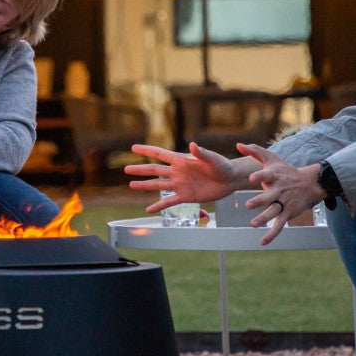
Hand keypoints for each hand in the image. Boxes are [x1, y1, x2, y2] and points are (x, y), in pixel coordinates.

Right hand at [125, 141, 249, 212]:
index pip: (160, 154)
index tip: (133, 147)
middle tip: (126, 168)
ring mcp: (180, 184)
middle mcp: (177, 172)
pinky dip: (159, 206)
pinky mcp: (185, 196)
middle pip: (154, 170)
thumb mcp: (213, 159)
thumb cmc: (223, 166)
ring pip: (158, 185)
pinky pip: (169, 202)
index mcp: (181, 160)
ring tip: (131, 185)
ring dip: (144, 185)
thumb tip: (192, 145)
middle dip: (140, 169)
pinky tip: (149, 210)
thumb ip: (202, 153)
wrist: (230, 180)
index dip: (146, 150)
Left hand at [237, 143, 324, 244]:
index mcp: (274, 176)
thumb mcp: (272, 157)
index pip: (266, 175)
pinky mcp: (287, 213)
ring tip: (253, 224)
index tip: (252, 178)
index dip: (259, 176)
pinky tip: (262, 242)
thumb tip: (237, 144)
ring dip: (264, 218)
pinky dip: (271, 234)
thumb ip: (254, 151)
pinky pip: (279, 225)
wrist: (310, 183)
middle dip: (260, 200)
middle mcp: (279, 190)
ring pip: (273, 212)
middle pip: (269, 196)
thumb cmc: (285, 169)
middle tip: (249, 205)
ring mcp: (283, 203)